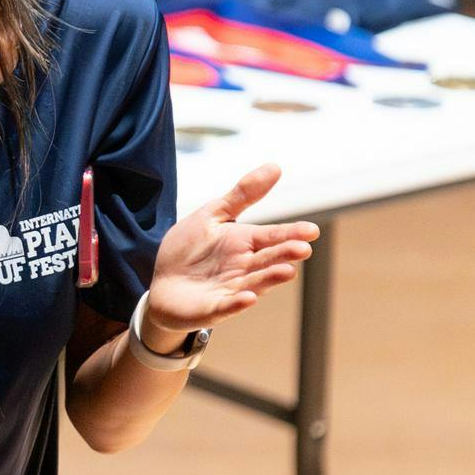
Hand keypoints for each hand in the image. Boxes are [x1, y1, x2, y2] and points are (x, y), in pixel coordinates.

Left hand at [144, 164, 317, 341]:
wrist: (163, 283)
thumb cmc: (191, 248)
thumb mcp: (213, 215)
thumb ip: (242, 194)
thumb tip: (276, 166)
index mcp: (245, 242)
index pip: (272, 236)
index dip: (291, 233)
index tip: (311, 230)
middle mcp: (244, 267)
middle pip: (268, 259)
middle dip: (285, 255)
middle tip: (302, 249)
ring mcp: (231, 289)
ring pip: (254, 283)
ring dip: (269, 278)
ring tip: (287, 271)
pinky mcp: (214, 308)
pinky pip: (227, 306)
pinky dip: (238, 303)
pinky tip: (249, 297)